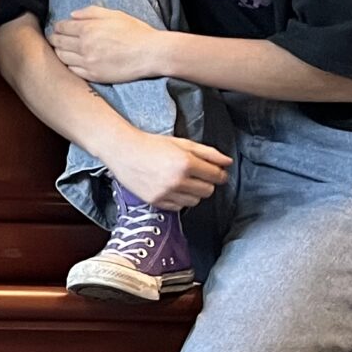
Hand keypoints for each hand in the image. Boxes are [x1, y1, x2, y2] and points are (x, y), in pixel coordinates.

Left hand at [49, 7, 171, 85]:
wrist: (150, 54)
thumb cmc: (135, 32)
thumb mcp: (114, 15)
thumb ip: (91, 12)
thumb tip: (72, 15)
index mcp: (88, 29)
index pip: (62, 27)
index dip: (58, 26)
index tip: (59, 27)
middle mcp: (84, 46)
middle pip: (58, 42)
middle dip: (55, 39)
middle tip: (55, 38)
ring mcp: (87, 63)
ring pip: (62, 57)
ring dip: (59, 52)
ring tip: (61, 49)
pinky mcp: (93, 76)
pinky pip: (72, 70)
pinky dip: (69, 65)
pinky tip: (72, 62)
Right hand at [109, 129, 231, 210]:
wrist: (123, 151)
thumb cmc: (152, 144)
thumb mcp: (183, 143)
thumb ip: (208, 153)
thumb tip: (228, 162)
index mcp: (186, 163)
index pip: (217, 176)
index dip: (219, 174)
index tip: (215, 172)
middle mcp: (178, 180)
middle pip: (208, 191)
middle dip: (206, 183)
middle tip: (196, 175)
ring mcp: (166, 193)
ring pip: (195, 201)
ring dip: (192, 193)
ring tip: (181, 181)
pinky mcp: (156, 202)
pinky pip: (179, 207)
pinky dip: (179, 200)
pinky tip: (170, 188)